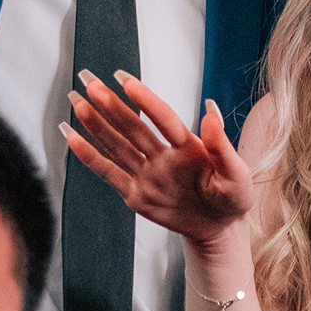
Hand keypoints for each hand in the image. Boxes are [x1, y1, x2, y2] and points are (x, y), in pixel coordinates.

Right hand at [64, 73, 252, 245]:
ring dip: (96, 124)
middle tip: (90, 83)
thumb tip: (211, 110)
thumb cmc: (233, 198)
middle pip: (133, 127)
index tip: (126, 81)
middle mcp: (163, 156)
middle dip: (111, 105)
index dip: (146, 100)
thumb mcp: (237, 175)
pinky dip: (90, 157)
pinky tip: (73, 138)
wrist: (220, 228)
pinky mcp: (136, 193)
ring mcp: (148, 173)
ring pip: (117, 145)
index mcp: (188, 147)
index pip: (163, 119)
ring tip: (77, 103)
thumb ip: (222, 146)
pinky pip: (109, 173)